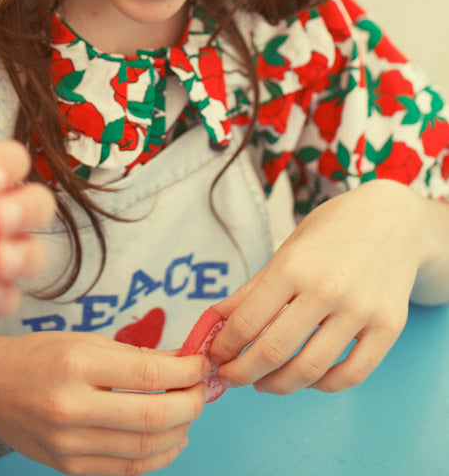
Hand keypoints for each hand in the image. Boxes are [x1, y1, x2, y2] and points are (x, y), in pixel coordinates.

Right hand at [0, 332, 209, 475]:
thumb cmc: (39, 355)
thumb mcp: (85, 341)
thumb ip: (136, 356)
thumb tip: (183, 363)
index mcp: (77, 364)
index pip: (150, 376)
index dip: (187, 373)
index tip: (203, 364)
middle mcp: (71, 407)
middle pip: (152, 419)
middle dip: (191, 405)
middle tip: (203, 390)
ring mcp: (69, 445)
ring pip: (145, 450)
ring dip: (180, 432)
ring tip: (189, 413)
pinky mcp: (69, 468)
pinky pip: (126, 469)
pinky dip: (157, 456)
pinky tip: (170, 439)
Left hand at [209, 181, 426, 394]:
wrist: (393, 220)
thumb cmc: (333, 231)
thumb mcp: (287, 250)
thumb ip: (251, 290)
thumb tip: (214, 323)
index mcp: (293, 265)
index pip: (247, 323)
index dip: (223, 348)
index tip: (213, 357)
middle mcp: (326, 288)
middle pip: (273, 352)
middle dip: (242, 373)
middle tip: (229, 378)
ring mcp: (360, 310)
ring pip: (310, 370)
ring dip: (278, 385)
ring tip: (264, 383)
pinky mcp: (388, 328)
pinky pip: (351, 375)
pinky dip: (323, 385)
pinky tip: (307, 379)